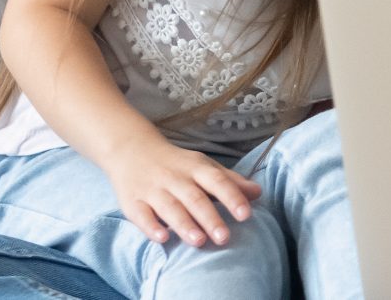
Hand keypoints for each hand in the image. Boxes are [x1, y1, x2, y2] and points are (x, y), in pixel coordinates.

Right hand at [102, 138, 262, 248]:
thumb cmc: (176, 163)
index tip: (246, 214)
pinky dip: (151, 226)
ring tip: (199, 241)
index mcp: (196, 168)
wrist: (131, 150)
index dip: (232, 196)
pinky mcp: (133, 202)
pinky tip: (162, 238)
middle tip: (224, 238)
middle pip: (194, 198)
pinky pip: (141, 215)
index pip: (216, 181)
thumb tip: (259, 193)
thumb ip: (230, 181)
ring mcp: (153, 190)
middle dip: (210, 218)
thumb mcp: (203, 166)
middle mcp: (175, 178)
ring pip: (170, 208)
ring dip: (184, 224)